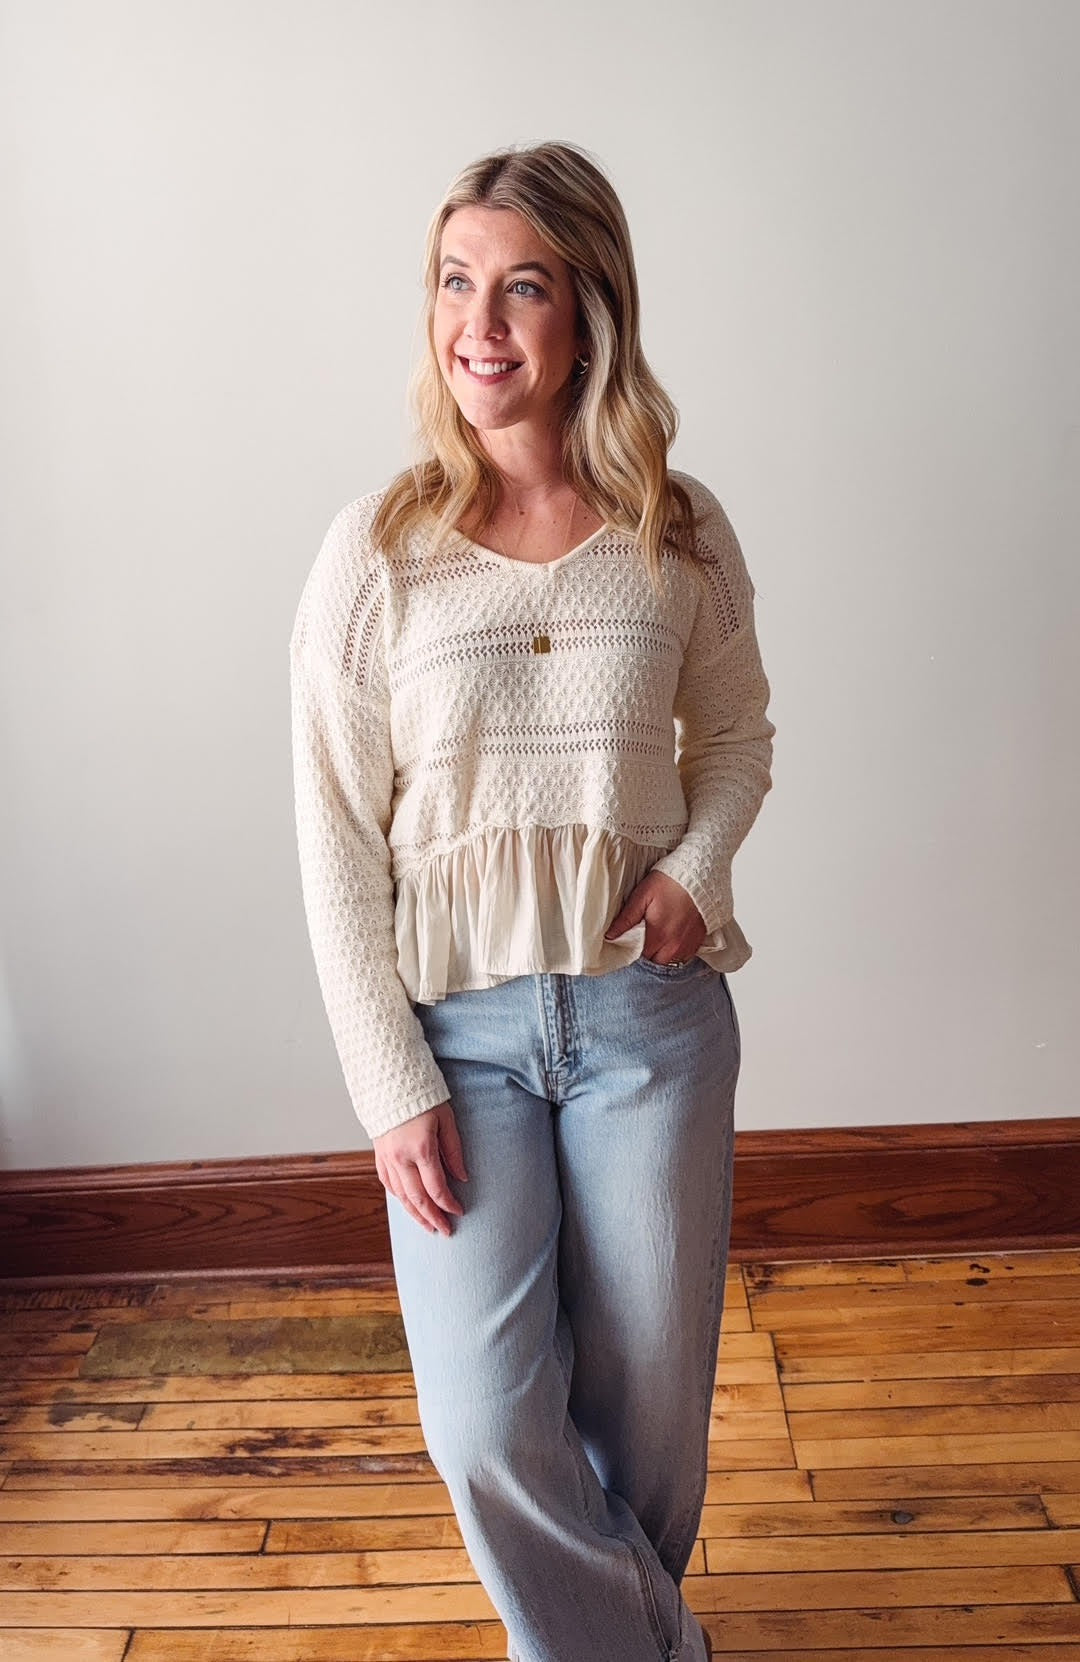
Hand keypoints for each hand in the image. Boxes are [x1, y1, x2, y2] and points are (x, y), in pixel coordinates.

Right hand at [373, 1101, 468, 1236]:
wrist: (390, 1080)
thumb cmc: (423, 1095)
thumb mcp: (447, 1119)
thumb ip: (454, 1150)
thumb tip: (462, 1177)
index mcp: (421, 1148)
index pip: (437, 1187)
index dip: (449, 1203)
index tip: (459, 1212)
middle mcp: (400, 1157)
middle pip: (417, 1198)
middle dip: (432, 1217)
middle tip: (445, 1231)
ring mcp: (386, 1157)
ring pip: (401, 1195)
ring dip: (415, 1214)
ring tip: (428, 1226)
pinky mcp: (379, 1154)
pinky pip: (388, 1183)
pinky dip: (399, 1197)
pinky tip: (408, 1204)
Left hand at [604, 870, 708, 963]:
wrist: (699, 876)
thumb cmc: (669, 883)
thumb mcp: (642, 895)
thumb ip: (626, 918)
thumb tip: (610, 936)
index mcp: (658, 935)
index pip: (640, 957)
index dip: (633, 950)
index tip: (631, 941)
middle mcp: (674, 945)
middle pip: (655, 962)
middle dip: (648, 953)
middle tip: (644, 938)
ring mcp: (688, 945)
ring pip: (670, 962)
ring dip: (662, 954)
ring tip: (658, 938)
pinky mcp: (698, 942)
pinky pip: (684, 957)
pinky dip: (676, 952)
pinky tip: (672, 938)